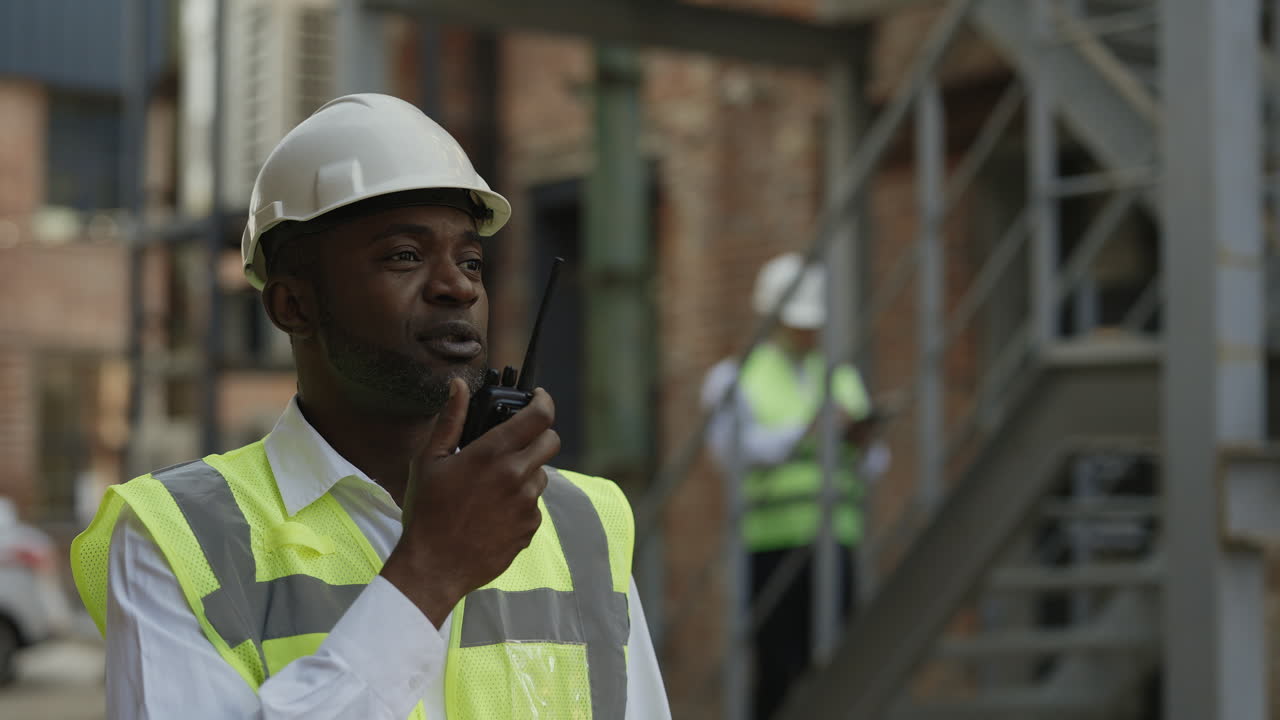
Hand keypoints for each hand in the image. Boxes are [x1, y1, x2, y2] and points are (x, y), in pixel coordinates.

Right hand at [380, 377, 560, 626]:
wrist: (434, 566)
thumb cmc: (427, 511)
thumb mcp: (429, 460)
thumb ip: (451, 420)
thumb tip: (459, 385)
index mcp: (493, 454)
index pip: (539, 416)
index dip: (544, 401)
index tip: (540, 398)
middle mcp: (517, 476)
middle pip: (551, 441)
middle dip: (539, 435)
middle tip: (520, 440)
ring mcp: (527, 504)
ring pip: (542, 474)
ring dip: (527, 472)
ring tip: (495, 484)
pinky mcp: (530, 527)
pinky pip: (534, 505)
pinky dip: (521, 502)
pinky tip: (494, 511)